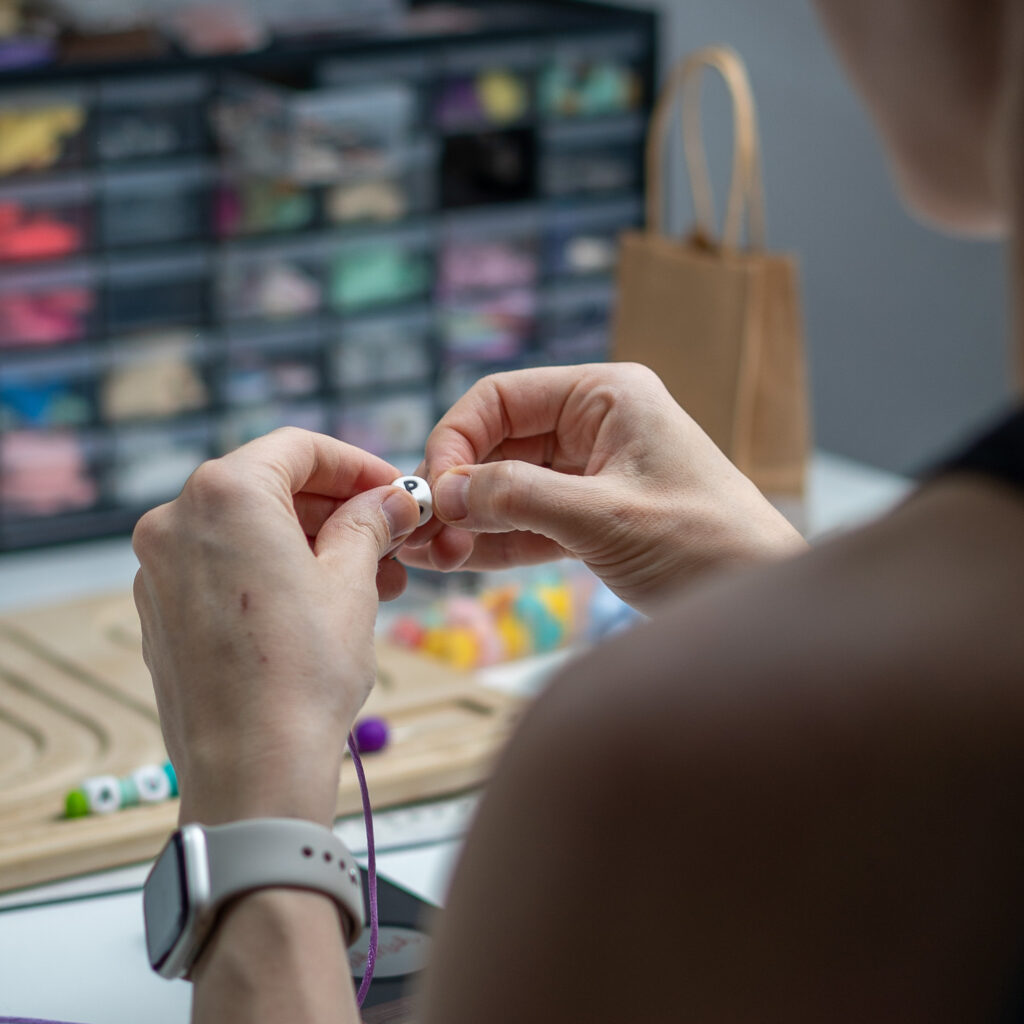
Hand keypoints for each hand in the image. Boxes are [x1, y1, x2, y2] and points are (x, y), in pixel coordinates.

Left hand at [132, 427, 421, 827]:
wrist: (252, 766)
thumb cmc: (303, 672)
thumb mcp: (353, 581)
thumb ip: (368, 523)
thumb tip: (389, 501)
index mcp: (224, 494)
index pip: (299, 449)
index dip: (356, 465)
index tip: (392, 488)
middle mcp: (177, 521)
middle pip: (270, 488)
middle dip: (337, 509)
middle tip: (390, 535)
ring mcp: (161, 569)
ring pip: (248, 531)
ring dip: (311, 543)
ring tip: (372, 578)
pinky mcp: (161, 611)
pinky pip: (224, 567)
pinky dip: (273, 571)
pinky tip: (322, 603)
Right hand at [400, 363, 805, 611]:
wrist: (762, 598)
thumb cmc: (706, 544)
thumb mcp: (603, 516)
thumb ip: (516, 499)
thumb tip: (441, 492)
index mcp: (606, 395)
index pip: (502, 398)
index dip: (456, 438)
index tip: (432, 489)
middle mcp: (596, 425)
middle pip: (499, 444)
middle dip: (458, 487)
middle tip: (422, 532)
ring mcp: (593, 473)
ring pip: (509, 487)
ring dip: (470, 518)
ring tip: (429, 555)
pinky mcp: (594, 518)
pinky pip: (530, 522)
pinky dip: (496, 541)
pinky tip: (458, 560)